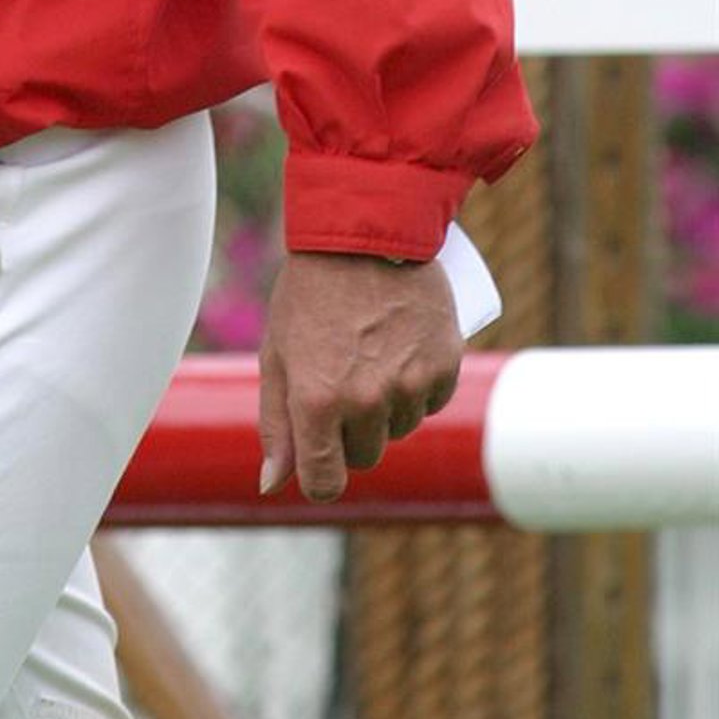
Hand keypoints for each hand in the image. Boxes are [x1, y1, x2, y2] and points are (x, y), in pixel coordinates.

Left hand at [258, 251, 461, 503]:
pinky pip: (431, 402)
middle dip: (350, 430)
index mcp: (317, 402)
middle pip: (364, 456)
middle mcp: (367, 400)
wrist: (364, 233)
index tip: (320, 456)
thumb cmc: (309, 293)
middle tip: (340, 377)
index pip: (325, 482)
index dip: (320, 474)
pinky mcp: (445, 365)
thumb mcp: (278, 354)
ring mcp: (410, 384)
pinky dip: (418, 386)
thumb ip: (276, 425)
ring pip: (399, 430)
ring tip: (368, 354)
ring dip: (385, 407)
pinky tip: (400, 347)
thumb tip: (273, 485)